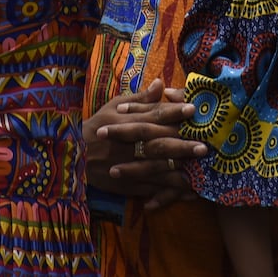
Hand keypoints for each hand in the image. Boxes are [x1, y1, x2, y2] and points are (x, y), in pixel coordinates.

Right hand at [83, 78, 207, 208]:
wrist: (73, 157)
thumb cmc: (97, 127)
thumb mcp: (113, 107)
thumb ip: (140, 99)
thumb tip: (160, 83)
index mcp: (127, 122)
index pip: (153, 116)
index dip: (173, 112)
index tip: (192, 109)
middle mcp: (129, 144)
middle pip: (159, 143)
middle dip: (182, 144)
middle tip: (204, 145)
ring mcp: (129, 166)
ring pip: (158, 168)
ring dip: (180, 170)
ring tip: (201, 171)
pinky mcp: (129, 185)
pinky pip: (152, 189)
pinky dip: (171, 192)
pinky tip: (190, 192)